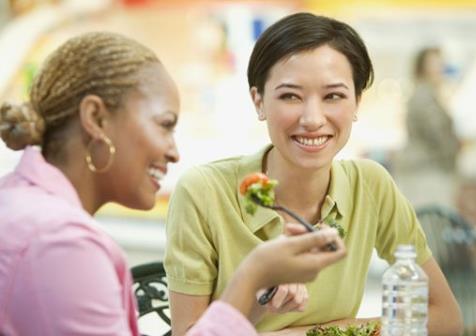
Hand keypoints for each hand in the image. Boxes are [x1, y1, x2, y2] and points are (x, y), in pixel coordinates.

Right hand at [221, 226, 345, 321]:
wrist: (251, 277)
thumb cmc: (268, 259)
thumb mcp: (291, 244)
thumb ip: (314, 239)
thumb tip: (334, 233)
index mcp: (315, 264)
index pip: (340, 251)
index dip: (334, 237)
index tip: (319, 227)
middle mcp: (313, 270)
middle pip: (322, 247)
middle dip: (310, 233)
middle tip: (291, 227)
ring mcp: (305, 271)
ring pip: (310, 248)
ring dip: (300, 237)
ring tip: (284, 232)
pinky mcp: (296, 271)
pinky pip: (302, 254)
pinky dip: (295, 245)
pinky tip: (282, 240)